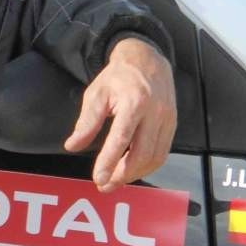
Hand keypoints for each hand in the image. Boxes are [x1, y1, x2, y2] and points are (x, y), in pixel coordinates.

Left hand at [64, 38, 176, 192]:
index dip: (110, 162)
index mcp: (134, 102)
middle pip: (142, 154)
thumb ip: (86, 122)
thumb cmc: (118, 77)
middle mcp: (155, 112)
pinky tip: (132, 169)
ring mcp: (167, 119)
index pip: (122, 139)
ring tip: (116, 180)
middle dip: (123, 175)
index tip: (98, 179)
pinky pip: (162, 153)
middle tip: (104, 185)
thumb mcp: (96, 94)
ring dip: (135, 174)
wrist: (146, 60)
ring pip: (155, 157)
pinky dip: (147, 166)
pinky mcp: (173, 125)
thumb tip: (72, 146)